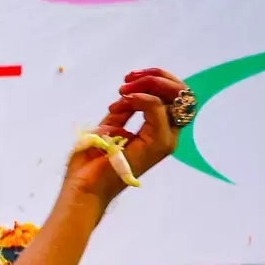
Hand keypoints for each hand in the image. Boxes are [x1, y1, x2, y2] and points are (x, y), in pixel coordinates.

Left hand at [62, 69, 184, 204]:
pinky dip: (140, 98)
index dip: (154, 80)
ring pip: (175, 98)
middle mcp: (168, 135)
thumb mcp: (110, 127)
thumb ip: (126, 110)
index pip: (173, 97)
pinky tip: (123, 100)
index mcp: (159, 131)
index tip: (127, 79)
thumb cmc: (92, 163)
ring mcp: (165, 140)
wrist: (84, 187)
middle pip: (181, 94)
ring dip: (149, 84)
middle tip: (130, 78)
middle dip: (157, 77)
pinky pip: (157, 108)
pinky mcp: (158, 143)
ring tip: (123, 89)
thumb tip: (132, 92)